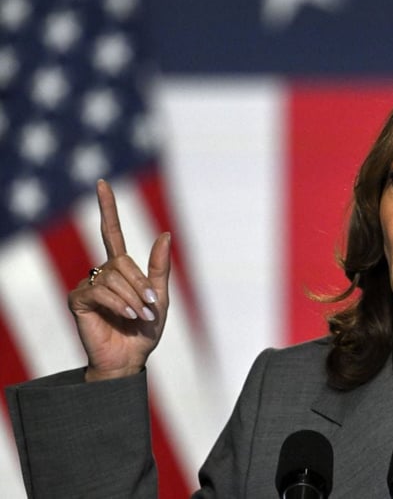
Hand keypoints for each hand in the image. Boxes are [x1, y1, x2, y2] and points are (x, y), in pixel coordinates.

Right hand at [68, 180, 170, 381]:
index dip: (107, 208)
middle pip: (122, 261)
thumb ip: (160, 267)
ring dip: (132, 297)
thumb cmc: (146, 330)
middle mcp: (101, 272)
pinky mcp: (77, 300)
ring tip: (140, 316)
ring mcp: (87, 285)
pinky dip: (119, 303)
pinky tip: (127, 316)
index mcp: (121, 269)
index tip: (102, 184)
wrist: (131, 359)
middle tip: (150, 307)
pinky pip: (100, 291)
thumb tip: (165, 233)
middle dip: (141, 284)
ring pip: (112, 276)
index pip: (110, 232)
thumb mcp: (160, 297)